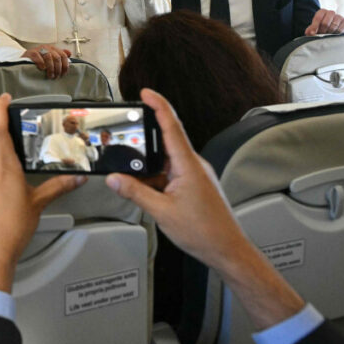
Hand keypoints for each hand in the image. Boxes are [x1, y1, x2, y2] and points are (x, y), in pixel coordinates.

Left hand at [0, 94, 84, 291]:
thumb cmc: (13, 225)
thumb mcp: (39, 202)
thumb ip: (58, 186)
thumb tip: (78, 178)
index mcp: (3, 164)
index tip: (4, 98)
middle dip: (8, 131)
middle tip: (24, 126)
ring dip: (5, 149)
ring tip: (23, 150)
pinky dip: (1, 163)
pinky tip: (14, 173)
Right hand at [21, 44, 70, 78]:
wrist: (25, 57)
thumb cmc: (39, 58)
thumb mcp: (50, 56)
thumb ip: (60, 55)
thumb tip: (69, 53)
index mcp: (53, 48)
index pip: (63, 55)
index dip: (65, 65)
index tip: (63, 74)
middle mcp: (47, 47)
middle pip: (57, 57)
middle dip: (58, 69)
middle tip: (56, 76)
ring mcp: (39, 49)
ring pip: (48, 57)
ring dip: (51, 68)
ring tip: (50, 76)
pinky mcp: (31, 52)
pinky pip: (38, 57)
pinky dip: (41, 63)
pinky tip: (42, 69)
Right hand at [103, 89, 248, 268]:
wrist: (227, 250)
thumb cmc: (205, 232)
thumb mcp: (161, 212)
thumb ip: (135, 192)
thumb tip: (115, 179)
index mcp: (188, 165)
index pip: (172, 126)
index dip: (159, 106)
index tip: (146, 93)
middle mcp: (194, 166)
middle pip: (166, 141)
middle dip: (145, 139)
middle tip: (127, 136)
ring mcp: (195, 175)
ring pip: (166, 160)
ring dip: (149, 165)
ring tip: (134, 177)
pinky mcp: (194, 185)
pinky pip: (170, 173)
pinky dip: (156, 177)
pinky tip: (147, 190)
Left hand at [304, 9, 343, 35]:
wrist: (334, 29)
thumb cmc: (322, 27)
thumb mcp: (315, 28)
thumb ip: (310, 29)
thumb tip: (309, 32)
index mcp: (322, 12)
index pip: (318, 18)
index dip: (314, 26)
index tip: (312, 33)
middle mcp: (331, 12)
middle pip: (325, 23)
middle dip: (322, 31)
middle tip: (321, 35)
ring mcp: (339, 16)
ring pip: (333, 26)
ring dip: (329, 33)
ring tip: (327, 35)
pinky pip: (341, 28)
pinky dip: (337, 33)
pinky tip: (334, 34)